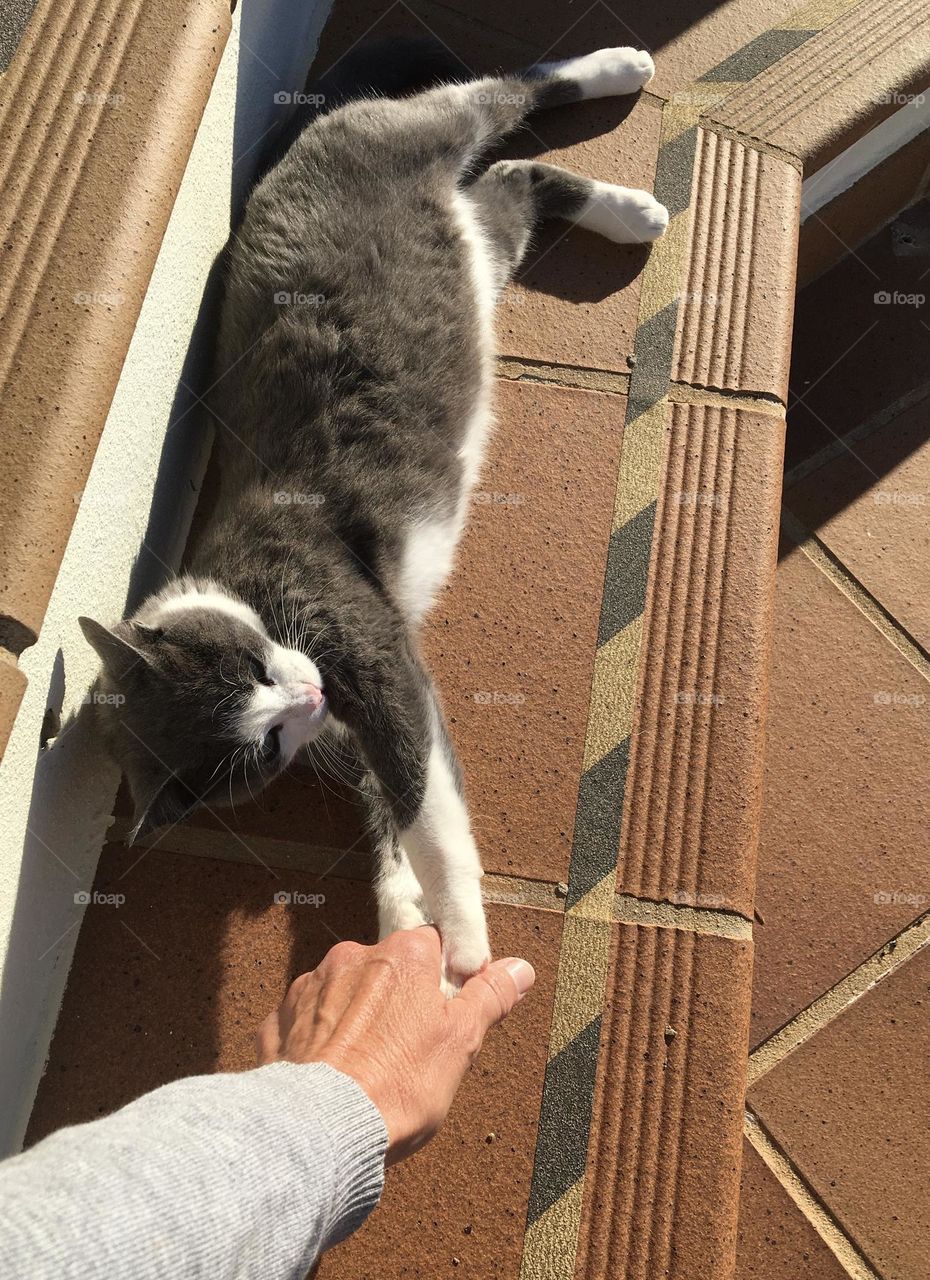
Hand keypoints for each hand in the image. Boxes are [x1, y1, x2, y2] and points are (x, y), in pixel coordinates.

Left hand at [256, 926, 534, 1162]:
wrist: (321, 1132)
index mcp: (404, 956)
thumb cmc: (395, 1087)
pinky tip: (330, 1073)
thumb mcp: (462, 1043)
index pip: (433, 943)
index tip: (444, 1005)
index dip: (443, 974)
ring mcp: (311, 986)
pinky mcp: (279, 1019)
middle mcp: (353, 957)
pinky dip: (317, 1038)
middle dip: (397, 997)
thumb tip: (519, 969)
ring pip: (344, 991)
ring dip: (354, 1015)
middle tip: (408, 1045)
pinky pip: (306, 1019)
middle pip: (386, 966)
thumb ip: (489, 997)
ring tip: (366, 1065)